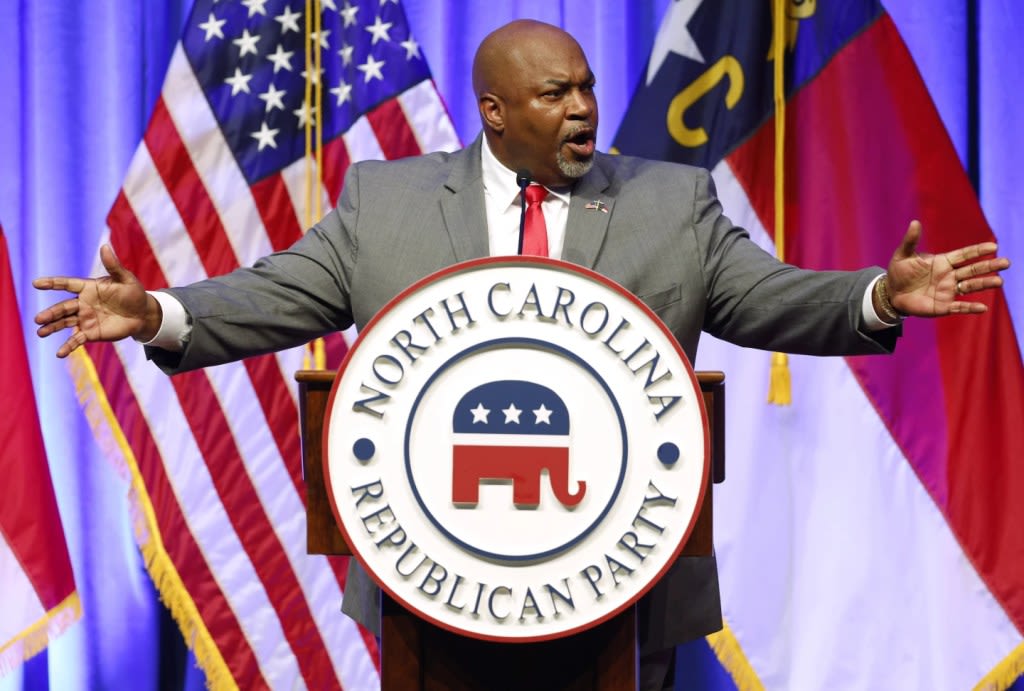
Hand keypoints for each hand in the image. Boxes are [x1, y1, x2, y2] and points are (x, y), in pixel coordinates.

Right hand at [33, 244, 160, 357]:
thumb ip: (114, 266)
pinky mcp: (91, 332)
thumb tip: (105, 246)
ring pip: (65, 323)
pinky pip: (76, 339)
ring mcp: (85, 319)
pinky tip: (59, 353)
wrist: (142, 314)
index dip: (52, 283)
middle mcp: (83, 304)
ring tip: (40, 332)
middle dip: (51, 313)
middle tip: (38, 319)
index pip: (67, 284)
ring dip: (52, 328)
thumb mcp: (126, 279)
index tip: (36, 283)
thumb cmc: (133, 294)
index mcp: (88, 288)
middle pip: (63, 308)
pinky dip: (68, 346)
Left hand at [884, 220, 1009, 317]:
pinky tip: (982, 307)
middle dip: (989, 266)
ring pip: (970, 286)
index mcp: (943, 262)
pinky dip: (970, 307)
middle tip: (1006, 263)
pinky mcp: (943, 306)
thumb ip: (911, 240)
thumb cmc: (899, 272)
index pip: (964, 255)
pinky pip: (959, 307)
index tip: (993, 247)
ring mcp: (948, 291)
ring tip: (999, 282)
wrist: (891, 293)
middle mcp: (949, 276)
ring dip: (984, 284)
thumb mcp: (903, 255)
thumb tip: (915, 222)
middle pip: (973, 270)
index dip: (978, 251)